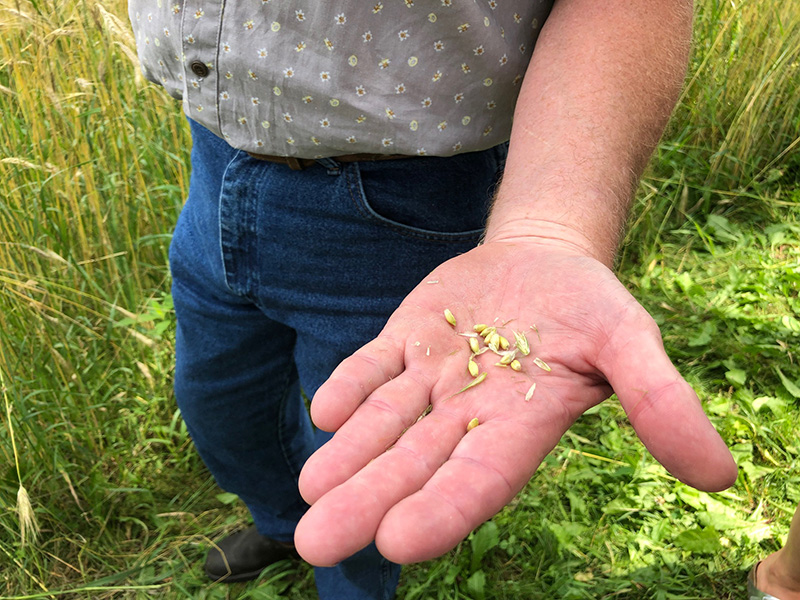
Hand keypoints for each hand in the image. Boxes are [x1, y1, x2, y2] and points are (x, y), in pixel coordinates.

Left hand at [294, 240, 736, 565]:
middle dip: (368, 501)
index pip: (479, 476)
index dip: (444, 507)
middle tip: (318, 543)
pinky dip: (349, 386)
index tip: (399, 540)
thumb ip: (660, 401)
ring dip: (346, 457)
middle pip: (413, 463)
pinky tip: (326, 412)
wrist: (542, 260)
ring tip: (310, 494)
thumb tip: (717, 474)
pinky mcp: (403, 341)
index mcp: (520, 424)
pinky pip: (371, 367)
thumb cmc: (590, 307)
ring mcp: (430, 377)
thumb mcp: (630, 341)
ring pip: (383, 424)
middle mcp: (467, 412)